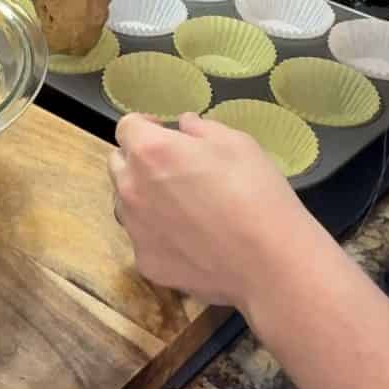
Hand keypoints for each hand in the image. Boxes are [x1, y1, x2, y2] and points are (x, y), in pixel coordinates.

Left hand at [109, 112, 320, 313]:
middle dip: (138, 159)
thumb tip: (183, 125)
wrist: (269, 263)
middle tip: (172, 168)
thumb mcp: (237, 143)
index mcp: (150, 151)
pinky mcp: (145, 262)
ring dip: (143, 196)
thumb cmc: (256, 192)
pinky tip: (190, 240)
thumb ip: (201, 128)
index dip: (145, 125)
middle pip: (118, 163)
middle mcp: (131, 187)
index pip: (127, 127)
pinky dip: (158, 235)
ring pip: (125, 202)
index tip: (163, 132)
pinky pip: (143, 239)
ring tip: (181, 207)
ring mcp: (135, 229)